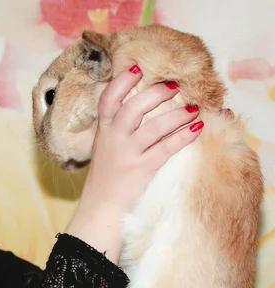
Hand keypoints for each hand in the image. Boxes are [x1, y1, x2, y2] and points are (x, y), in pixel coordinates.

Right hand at [66, 65, 202, 261]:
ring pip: (153, 127)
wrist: (101, 208)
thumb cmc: (105, 178)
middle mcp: (113, 140)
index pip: (108, 100)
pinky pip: (166, 148)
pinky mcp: (142, 169)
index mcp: (103, 132)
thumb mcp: (104, 149)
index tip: (136, 68)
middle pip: (132, 108)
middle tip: (173, 85)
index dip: (121, 82)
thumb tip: (138, 106)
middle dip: (154, 93)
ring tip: (193, 107)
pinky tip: (197, 129)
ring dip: (176, 114)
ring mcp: (128, 155)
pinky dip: (183, 136)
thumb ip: (115, 128)